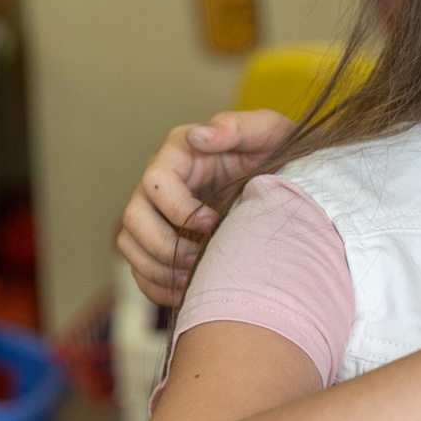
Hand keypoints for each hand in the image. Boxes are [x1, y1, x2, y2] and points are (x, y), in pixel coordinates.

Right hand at [115, 110, 295, 304]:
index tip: (214, 225)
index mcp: (180, 153)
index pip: (155, 181)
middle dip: (166, 245)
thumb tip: (200, 135)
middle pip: (133, 218)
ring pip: (130, 245)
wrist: (290, 184)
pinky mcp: (159, 240)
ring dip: (158, 270)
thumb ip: (237, 127)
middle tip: (202, 259)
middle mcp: (158, 183)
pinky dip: (158, 286)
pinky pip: (140, 269)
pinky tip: (189, 292)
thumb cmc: (278, 152)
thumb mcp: (268, 132)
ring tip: (196, 280)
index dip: (180, 208)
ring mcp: (155, 213)